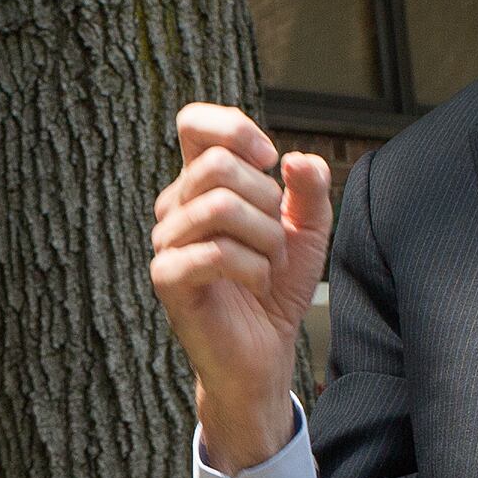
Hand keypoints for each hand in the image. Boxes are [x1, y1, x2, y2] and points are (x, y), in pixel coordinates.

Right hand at [149, 103, 334, 471]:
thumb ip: (310, 188)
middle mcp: (176, 207)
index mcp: (201, 185)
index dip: (234, 128)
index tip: (270, 160)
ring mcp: (167, 243)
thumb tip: (294, 160)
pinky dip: (253, 268)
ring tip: (269, 265)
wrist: (264, 354)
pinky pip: (215, 252)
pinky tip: (257, 284)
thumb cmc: (277, 288)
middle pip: (217, 165)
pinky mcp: (168, 279)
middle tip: (277, 241)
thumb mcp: (308, 230)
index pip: (193, 124)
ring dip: (265, 238)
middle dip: (266, 201)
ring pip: (220, 206)